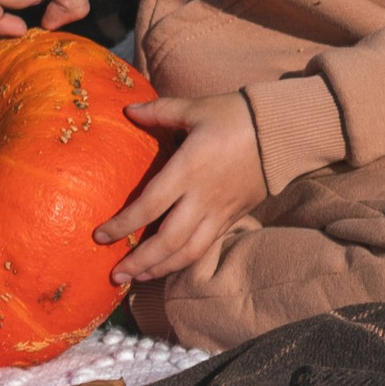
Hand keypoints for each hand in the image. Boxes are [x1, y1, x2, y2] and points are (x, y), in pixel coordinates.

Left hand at [96, 94, 266, 290]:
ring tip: (138, 277)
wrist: (284, 131)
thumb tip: (127, 110)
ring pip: (188, 252)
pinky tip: (169, 265)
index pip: (149, 206)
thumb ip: (160, 111)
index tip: (100, 236)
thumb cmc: (236, 116)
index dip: (123, 225)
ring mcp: (220, 211)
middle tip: (115, 274)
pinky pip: (206, 246)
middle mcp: (203, 197)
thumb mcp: (196, 108)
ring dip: (160, 268)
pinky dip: (184, 260)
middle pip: (167, 241)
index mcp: (189, 170)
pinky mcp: (234, 216)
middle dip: (139, 262)